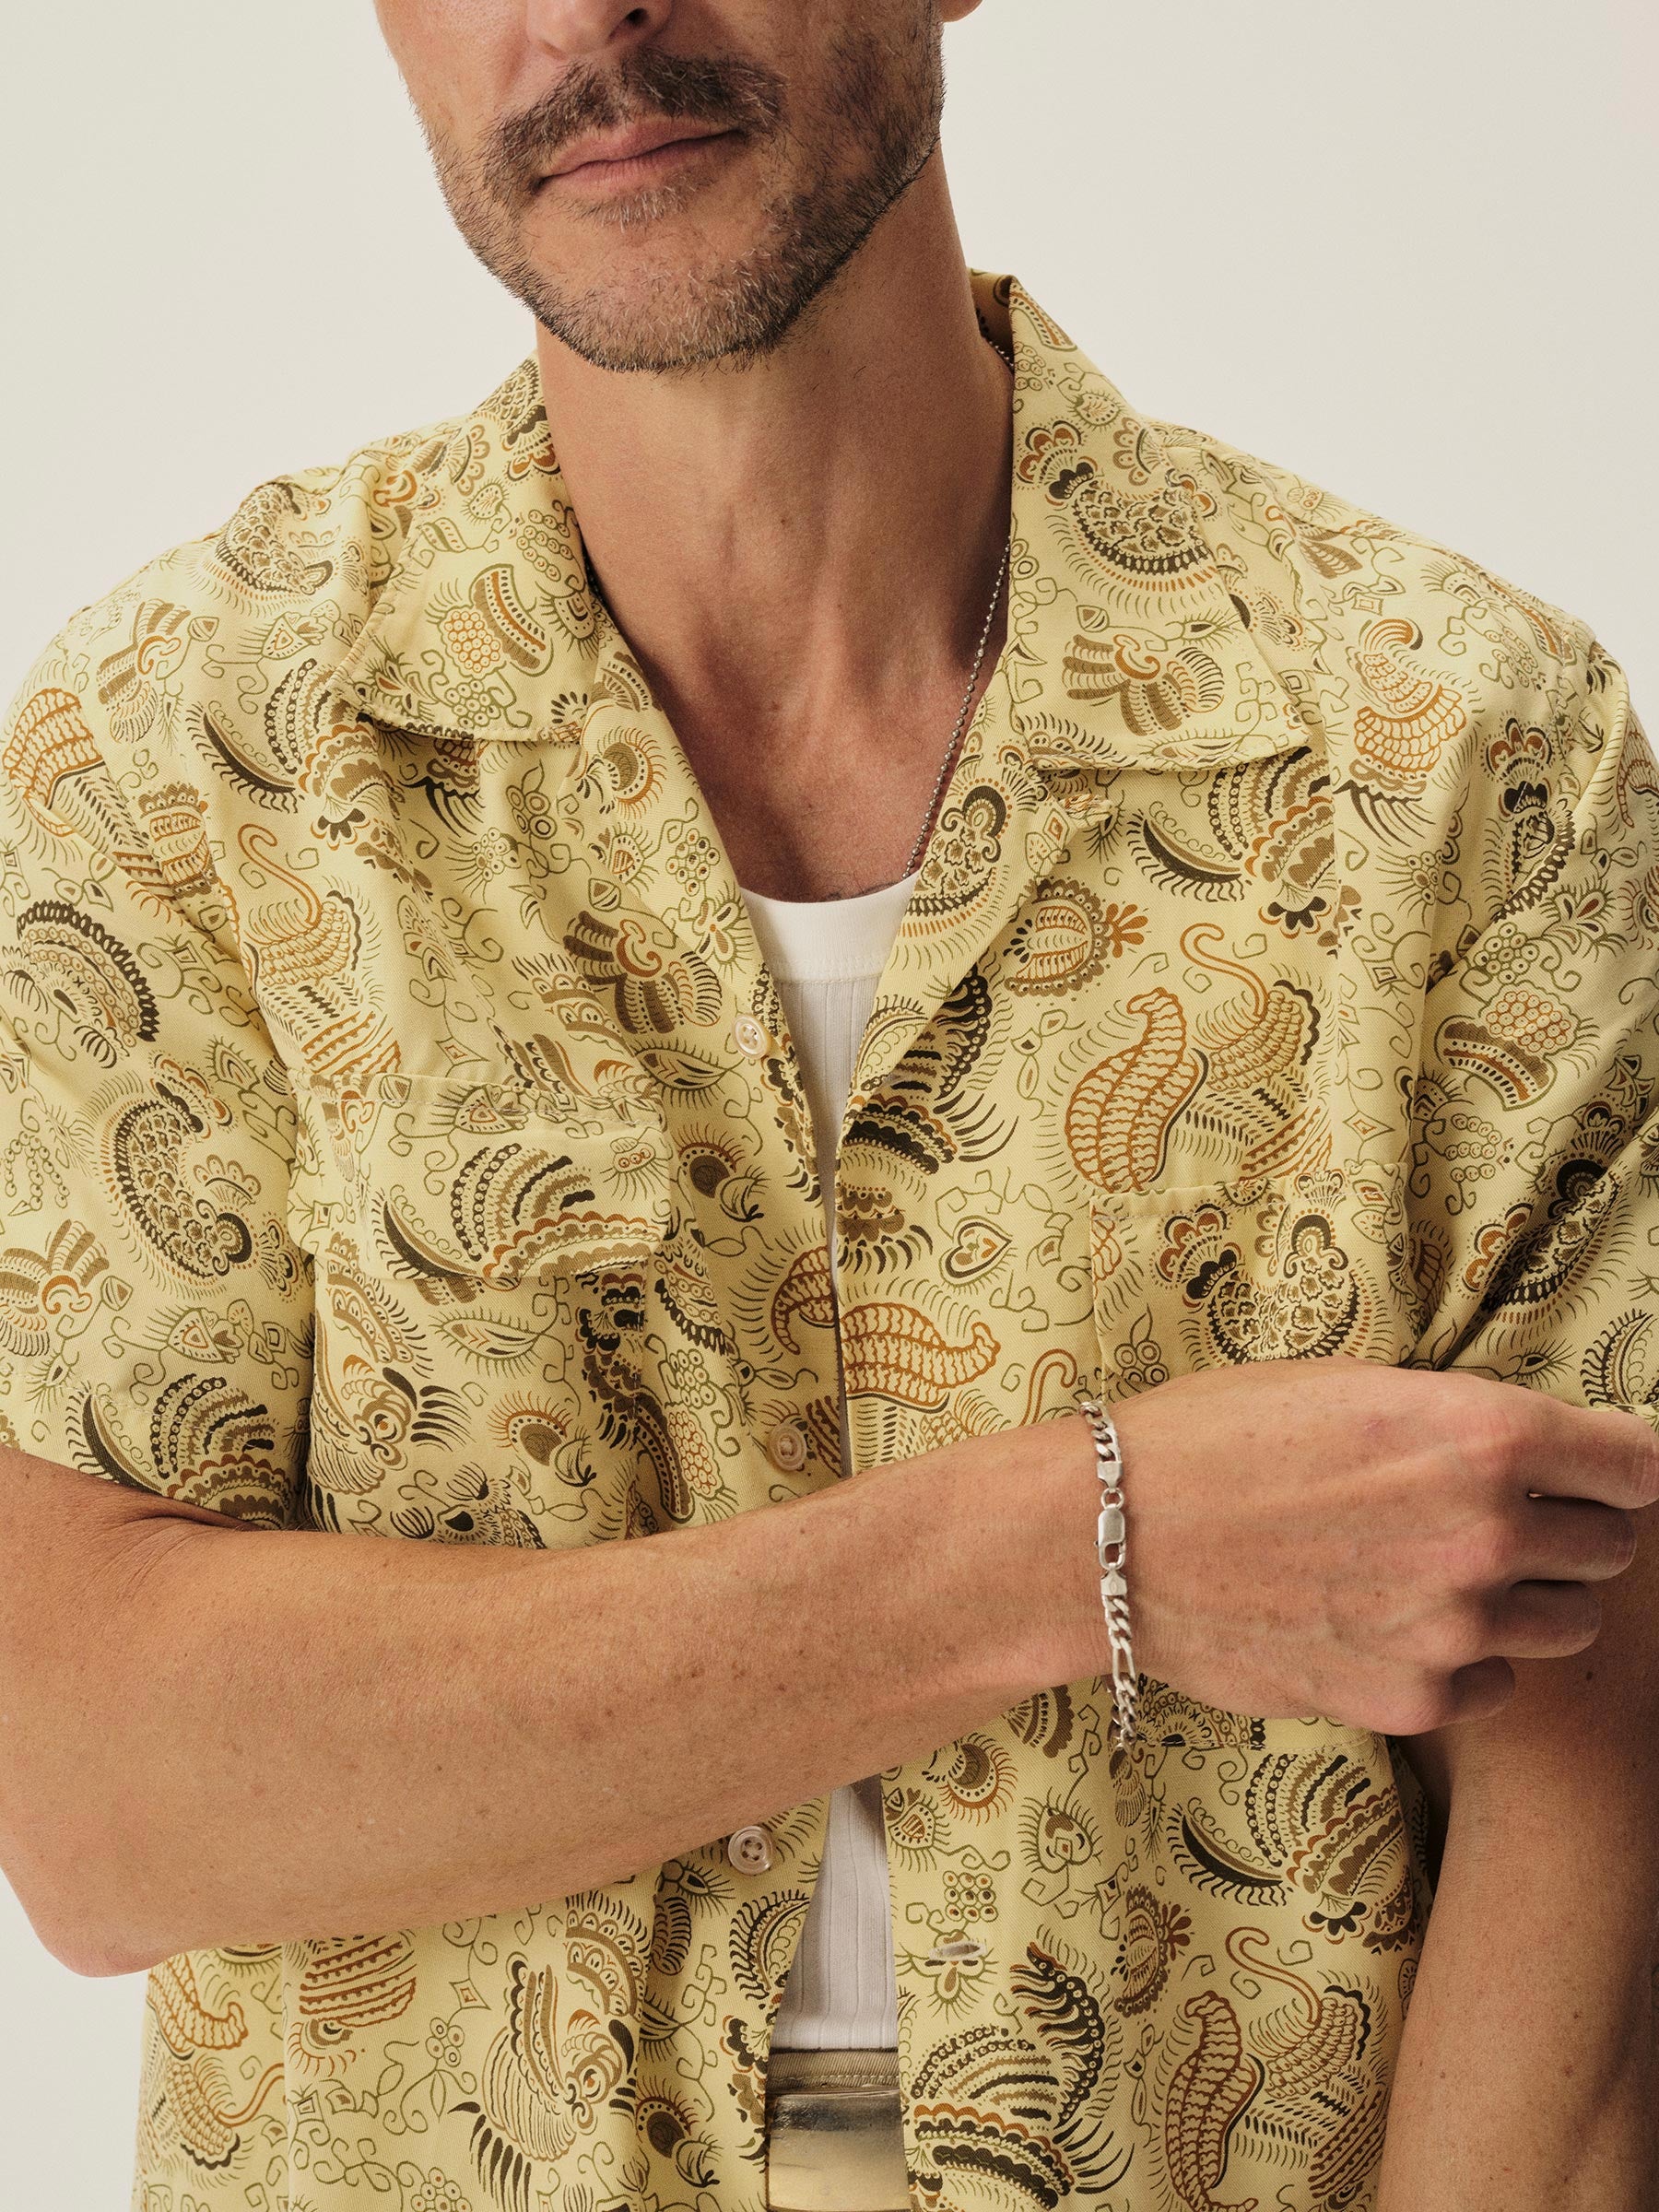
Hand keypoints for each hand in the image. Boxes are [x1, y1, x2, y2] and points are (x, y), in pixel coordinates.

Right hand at [1101, 1356, 1658, 1732]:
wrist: (1112, 1535)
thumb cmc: (1216, 1437)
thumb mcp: (1349, 1386)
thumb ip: (1458, 1421)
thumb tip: (1535, 1452)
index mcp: (1482, 1432)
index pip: (1636, 1463)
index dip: (1621, 1464)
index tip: (1603, 1471)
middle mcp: (1488, 1532)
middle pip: (1610, 1547)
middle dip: (1568, 1527)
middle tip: (1498, 1514)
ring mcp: (1454, 1626)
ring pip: (1566, 1624)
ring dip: (1524, 1597)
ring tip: (1441, 1571)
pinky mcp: (1411, 1697)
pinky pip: (1494, 1686)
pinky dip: (1464, 1660)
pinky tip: (1394, 1622)